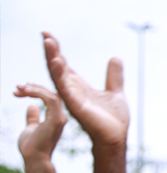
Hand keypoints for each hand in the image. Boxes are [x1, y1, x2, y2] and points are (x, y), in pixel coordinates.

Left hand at [14, 82, 65, 165]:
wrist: (34, 159)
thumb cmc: (32, 147)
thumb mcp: (31, 127)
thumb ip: (33, 118)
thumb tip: (32, 106)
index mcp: (55, 119)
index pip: (49, 98)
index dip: (35, 91)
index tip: (20, 91)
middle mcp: (60, 117)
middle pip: (51, 94)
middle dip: (34, 88)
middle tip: (17, 87)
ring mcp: (59, 119)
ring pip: (52, 95)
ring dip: (35, 89)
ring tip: (20, 88)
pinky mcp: (56, 120)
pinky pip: (50, 100)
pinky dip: (38, 93)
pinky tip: (26, 92)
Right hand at [42, 32, 128, 147]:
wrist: (117, 138)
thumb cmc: (114, 120)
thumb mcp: (115, 92)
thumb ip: (114, 76)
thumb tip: (115, 58)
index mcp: (79, 87)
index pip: (64, 65)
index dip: (57, 51)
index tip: (47, 34)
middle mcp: (72, 91)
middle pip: (57, 67)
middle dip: (51, 51)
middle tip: (45, 34)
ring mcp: (72, 98)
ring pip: (57, 75)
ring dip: (52, 58)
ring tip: (48, 41)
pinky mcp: (75, 106)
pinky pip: (64, 88)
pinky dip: (60, 75)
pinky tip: (57, 62)